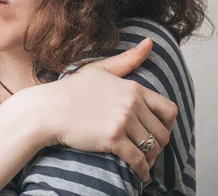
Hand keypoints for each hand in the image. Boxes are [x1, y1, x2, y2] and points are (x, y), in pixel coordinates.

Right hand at [32, 37, 177, 181]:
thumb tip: (150, 42)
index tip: (158, 131)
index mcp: (133, 88)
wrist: (48, 109)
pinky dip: (142, 170)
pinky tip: (140, 174)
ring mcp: (122, 121)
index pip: (168, 109)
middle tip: (149, 151)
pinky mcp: (113, 139)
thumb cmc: (71, 89)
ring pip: (152, 147)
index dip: (167, 125)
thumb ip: (127, 60)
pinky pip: (138, 159)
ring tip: (144, 163)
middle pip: (162, 132)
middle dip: (158, 145)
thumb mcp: (100, 69)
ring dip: (151, 159)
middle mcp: (131, 104)